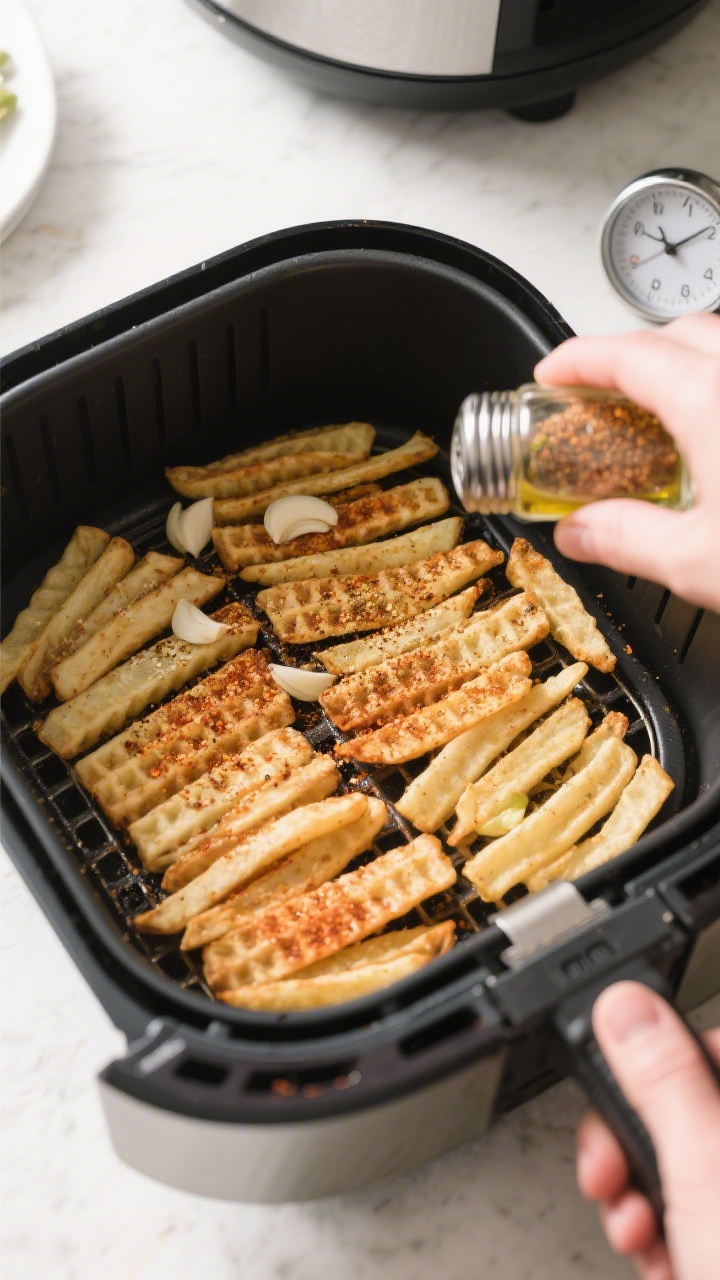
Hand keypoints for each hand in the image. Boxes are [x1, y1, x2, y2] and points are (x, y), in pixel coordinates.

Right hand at [534, 314, 719, 612]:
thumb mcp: (697, 563)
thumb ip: (626, 539)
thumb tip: (578, 531)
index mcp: (712, 402)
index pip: (630, 353)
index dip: (579, 358)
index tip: (550, 375)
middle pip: (678, 334)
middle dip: (630, 352)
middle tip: (595, 391)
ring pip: (718, 348)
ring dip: (680, 366)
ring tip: (653, 415)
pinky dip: (713, 390)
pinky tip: (710, 441)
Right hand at [577, 983, 719, 1279]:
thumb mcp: (707, 1168)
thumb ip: (664, 1077)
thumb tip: (628, 1004)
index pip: (712, 1046)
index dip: (661, 1060)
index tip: (620, 1083)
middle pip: (690, 1114)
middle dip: (637, 1142)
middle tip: (612, 1165)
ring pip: (684, 1171)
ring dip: (642, 1197)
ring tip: (637, 1227)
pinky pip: (691, 1221)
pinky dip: (663, 1240)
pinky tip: (660, 1261)